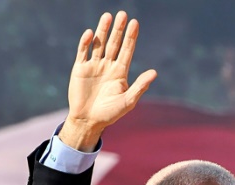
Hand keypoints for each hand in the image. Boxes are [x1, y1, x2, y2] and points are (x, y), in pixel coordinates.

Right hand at [60, 10, 156, 150]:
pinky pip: (83, 51)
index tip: (135, 23)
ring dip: (103, 30)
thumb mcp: (127, 102)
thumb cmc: (110, 114)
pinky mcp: (80, 68)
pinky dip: (86, 42)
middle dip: (118, 30)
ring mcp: (93, 65)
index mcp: (120, 73)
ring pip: (99, 44)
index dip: (131, 37)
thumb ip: (140, 86)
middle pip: (114, 43)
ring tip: (108, 16)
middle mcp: (107, 66)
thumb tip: (155, 72)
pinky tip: (91, 34)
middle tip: (122, 14)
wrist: (88, 121)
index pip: (127, 50)